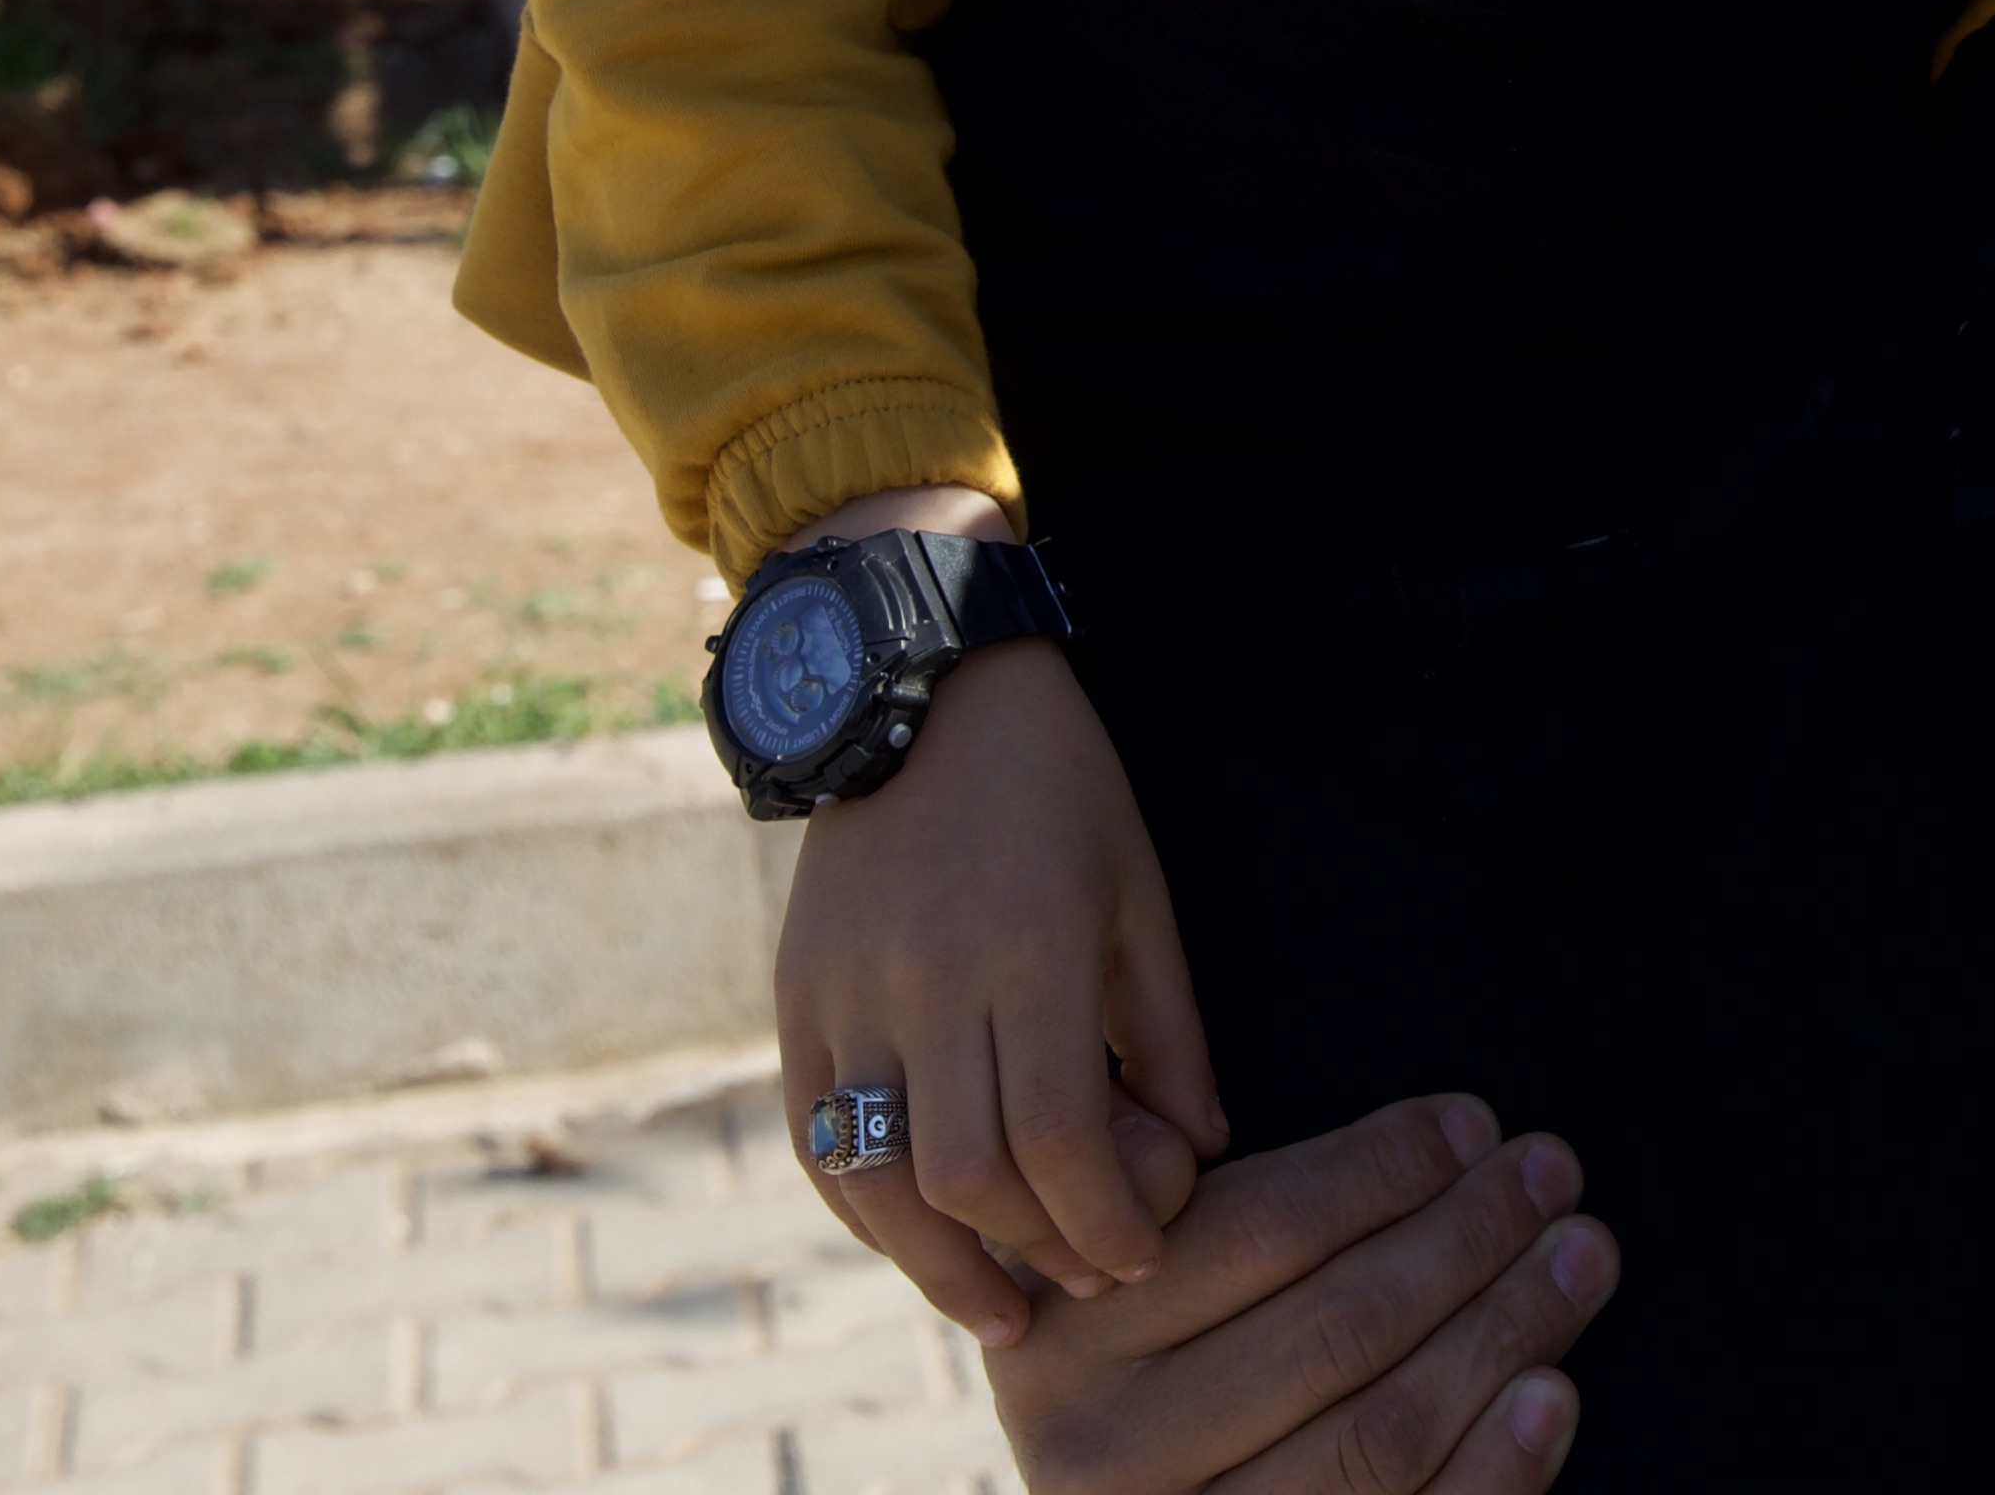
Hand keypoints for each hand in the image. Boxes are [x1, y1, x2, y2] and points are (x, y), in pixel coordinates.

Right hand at [778, 560, 1224, 1339]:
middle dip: (1035, 1251)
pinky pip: (816, 1140)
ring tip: (1001, 1307)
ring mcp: (844, 993)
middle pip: (967, 1177)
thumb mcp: (1139, 893)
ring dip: (938, 1264)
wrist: (919, 687)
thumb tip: (1203, 1150)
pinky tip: (919, 1240)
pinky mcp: (791, 998)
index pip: (1057, 1139)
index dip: (1101, 1222)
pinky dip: (865, 1209)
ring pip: (875, 1179)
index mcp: (1027, 950)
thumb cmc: (1060, 789)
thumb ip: (1169, 1031)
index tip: (1142, 1259)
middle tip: (1085, 1285)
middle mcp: (925, 981)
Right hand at [983, 1094, 1616, 1494]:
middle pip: (1339, 1329)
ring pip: (1384, 1434)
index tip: (1472, 1122)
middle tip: (1549, 1173)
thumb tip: (1402, 1138)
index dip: (1386, 1167)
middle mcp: (1111, 1456)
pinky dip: (1498, 1464)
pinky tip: (1553, 1391)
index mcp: (1070, 1346)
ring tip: (1578, 1255)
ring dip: (1505, 1331)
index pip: (1263, 1231)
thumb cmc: (1147, 1372)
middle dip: (1470, 1236)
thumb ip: (1201, 1211)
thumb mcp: (1123, 1286)